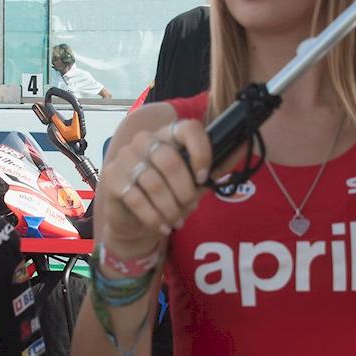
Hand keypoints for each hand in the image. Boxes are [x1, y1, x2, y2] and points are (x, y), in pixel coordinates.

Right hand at [99, 115, 211, 249]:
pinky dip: (154, 217)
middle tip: (189, 206)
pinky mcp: (111, 177)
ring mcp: (125, 156)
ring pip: (153, 182)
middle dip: (184, 190)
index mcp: (169, 135)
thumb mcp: (194, 184)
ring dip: (170, 208)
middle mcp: (145, 140)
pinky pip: (136, 197)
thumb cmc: (168, 197)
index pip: (189, 129)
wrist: (135, 220)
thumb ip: (214, 167)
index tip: (204, 178)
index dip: (200, 153)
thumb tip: (244, 145)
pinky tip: (163, 226)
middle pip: (170, 159)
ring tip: (176, 220)